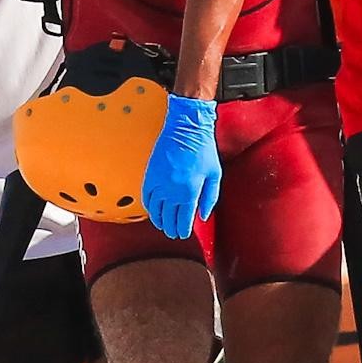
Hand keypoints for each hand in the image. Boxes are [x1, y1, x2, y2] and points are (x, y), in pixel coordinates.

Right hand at [143, 93, 220, 238]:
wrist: (186, 128)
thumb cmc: (204, 150)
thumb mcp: (215, 175)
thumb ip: (210, 198)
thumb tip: (204, 216)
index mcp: (189, 191)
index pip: (183, 219)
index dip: (183, 229)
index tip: (183, 234)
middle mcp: (171, 190)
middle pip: (168, 218)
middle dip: (171, 228)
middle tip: (174, 233)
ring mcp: (158, 183)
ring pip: (155, 210)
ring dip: (159, 221)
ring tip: (163, 226)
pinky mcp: (150, 175)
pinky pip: (146, 197)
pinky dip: (149, 207)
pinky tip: (153, 211)